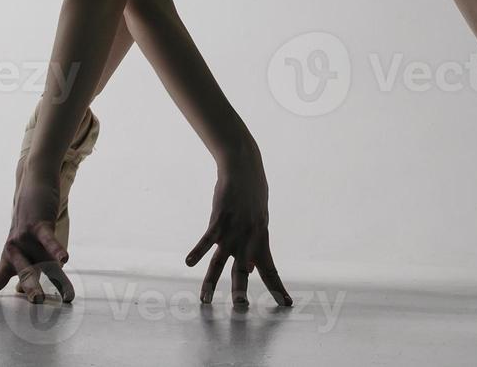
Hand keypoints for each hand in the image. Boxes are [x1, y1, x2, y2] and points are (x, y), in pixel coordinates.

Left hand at [0, 172, 71, 302]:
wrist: (33, 183)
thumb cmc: (33, 221)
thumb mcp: (27, 245)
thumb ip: (27, 265)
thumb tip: (21, 290)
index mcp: (11, 256)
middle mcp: (15, 249)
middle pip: (23, 274)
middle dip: (31, 289)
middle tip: (37, 303)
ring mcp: (25, 236)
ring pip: (41, 261)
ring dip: (49, 278)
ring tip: (52, 295)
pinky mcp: (39, 223)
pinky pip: (49, 239)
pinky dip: (56, 249)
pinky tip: (65, 259)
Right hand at [184, 143, 291, 307]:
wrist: (244, 168)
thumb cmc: (252, 194)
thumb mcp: (260, 219)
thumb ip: (256, 244)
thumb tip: (254, 267)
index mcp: (261, 239)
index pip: (271, 270)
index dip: (277, 288)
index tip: (287, 305)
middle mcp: (248, 238)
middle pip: (243, 270)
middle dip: (241, 290)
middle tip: (241, 309)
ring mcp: (233, 230)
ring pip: (220, 261)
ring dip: (212, 281)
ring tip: (205, 300)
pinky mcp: (219, 219)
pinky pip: (207, 239)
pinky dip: (198, 250)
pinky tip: (189, 262)